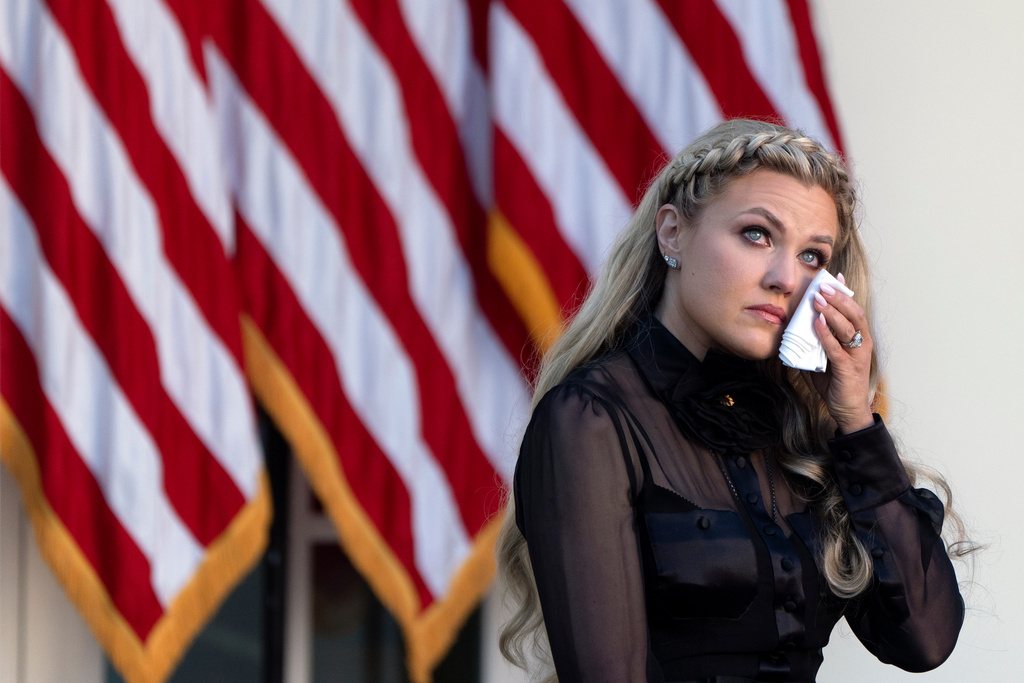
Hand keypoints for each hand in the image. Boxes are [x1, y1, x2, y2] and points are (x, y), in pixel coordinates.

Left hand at [810, 273, 873, 432]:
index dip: (845, 293)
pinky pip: (837, 348)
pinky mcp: (849, 368)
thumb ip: (817, 340)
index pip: (853, 310)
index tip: (834, 277)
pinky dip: (826, 334)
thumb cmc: (836, 381)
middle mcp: (862, 343)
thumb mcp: (825, 355)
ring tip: (818, 300)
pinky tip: (817, 323)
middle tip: (822, 285)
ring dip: (832, 312)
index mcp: (858, 337)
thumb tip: (799, 324)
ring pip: (848, 328)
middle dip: (838, 297)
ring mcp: (857, 355)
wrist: (846, 409)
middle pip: (854, 314)